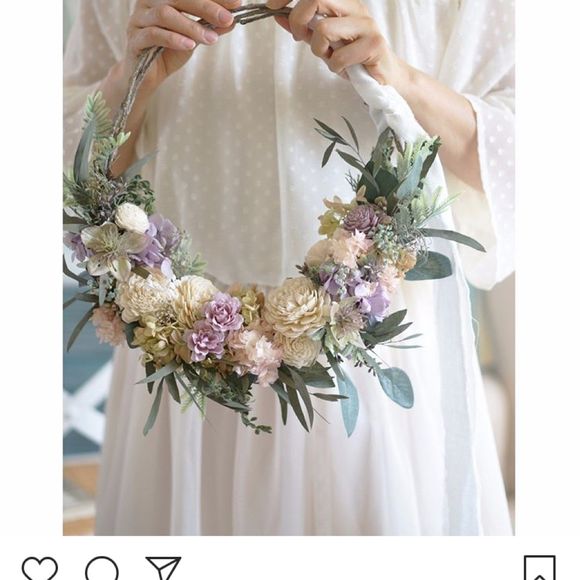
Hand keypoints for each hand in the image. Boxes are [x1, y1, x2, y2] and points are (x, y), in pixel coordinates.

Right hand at [122, 0, 240, 91]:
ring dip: (192, 26)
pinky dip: (174, 39)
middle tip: (227, 19)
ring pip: (165, 14)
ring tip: (211, 40)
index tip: (236, 4)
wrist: (148, 77)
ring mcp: (138, 19)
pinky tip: (190, 46)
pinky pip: (153, 34)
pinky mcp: (134, 40)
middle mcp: (148, 2)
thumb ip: (209, 27)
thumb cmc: (170, 52)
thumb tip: (232, 20)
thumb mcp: (194, 38)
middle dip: (206, 7)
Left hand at [265, 0, 409, 89]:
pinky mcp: (374, 44)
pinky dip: (335, 67)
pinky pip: (338, 56)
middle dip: (298, 20)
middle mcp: (355, 7)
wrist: (384, 79)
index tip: (271, 7)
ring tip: (329, 57)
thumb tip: (278, 16)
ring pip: (323, 28)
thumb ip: (304, 30)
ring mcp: (366, 24)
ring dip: (319, 50)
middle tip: (299, 37)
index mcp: (343, 3)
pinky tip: (344, 69)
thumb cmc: (354, 60)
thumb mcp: (324, 44)